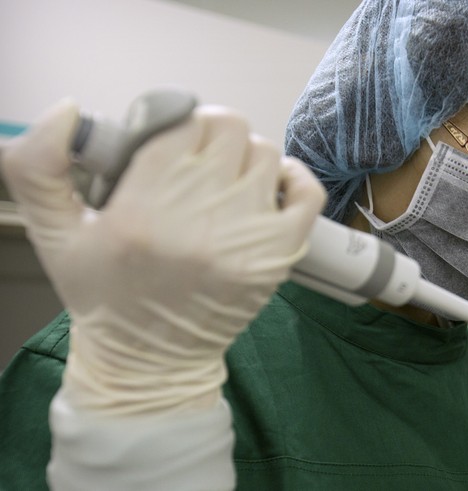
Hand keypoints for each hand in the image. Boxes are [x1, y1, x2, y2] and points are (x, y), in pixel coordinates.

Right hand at [1, 98, 325, 414]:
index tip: (168, 146)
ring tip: (225, 183)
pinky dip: (294, 179)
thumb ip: (41, 168)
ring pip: (265, 153)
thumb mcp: (55, 234)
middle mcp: (201, 215)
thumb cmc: (104, 294)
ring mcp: (248, 235)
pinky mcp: (280, 254)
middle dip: (210, 138)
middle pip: (228, 129)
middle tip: (196, 163)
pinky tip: (271, 187)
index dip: (175, 125)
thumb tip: (67, 110)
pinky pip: (307, 192)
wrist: (151, 362)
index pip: (181, 122)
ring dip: (246, 159)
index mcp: (144, 206)